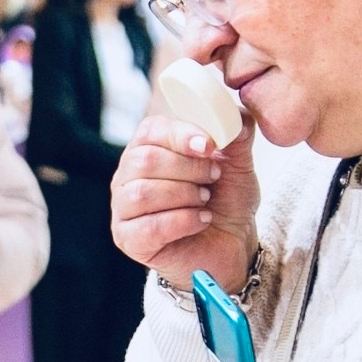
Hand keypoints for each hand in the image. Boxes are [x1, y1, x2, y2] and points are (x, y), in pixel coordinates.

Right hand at [112, 111, 259, 290]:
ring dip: (183, 195)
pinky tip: (201, 220)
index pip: (150, 130)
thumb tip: (235, 115)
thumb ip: (236, 136)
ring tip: (205, 200)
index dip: (180, 135)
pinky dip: (182, 221)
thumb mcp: (237, 164)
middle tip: (213, 178)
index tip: (209, 146)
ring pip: (142, 193)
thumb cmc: (226, 201)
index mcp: (148, 149)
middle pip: (143, 160)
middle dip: (186, 168)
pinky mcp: (129, 240)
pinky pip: (149, 227)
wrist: (232, 245)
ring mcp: (124, 209)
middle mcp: (128, 176)